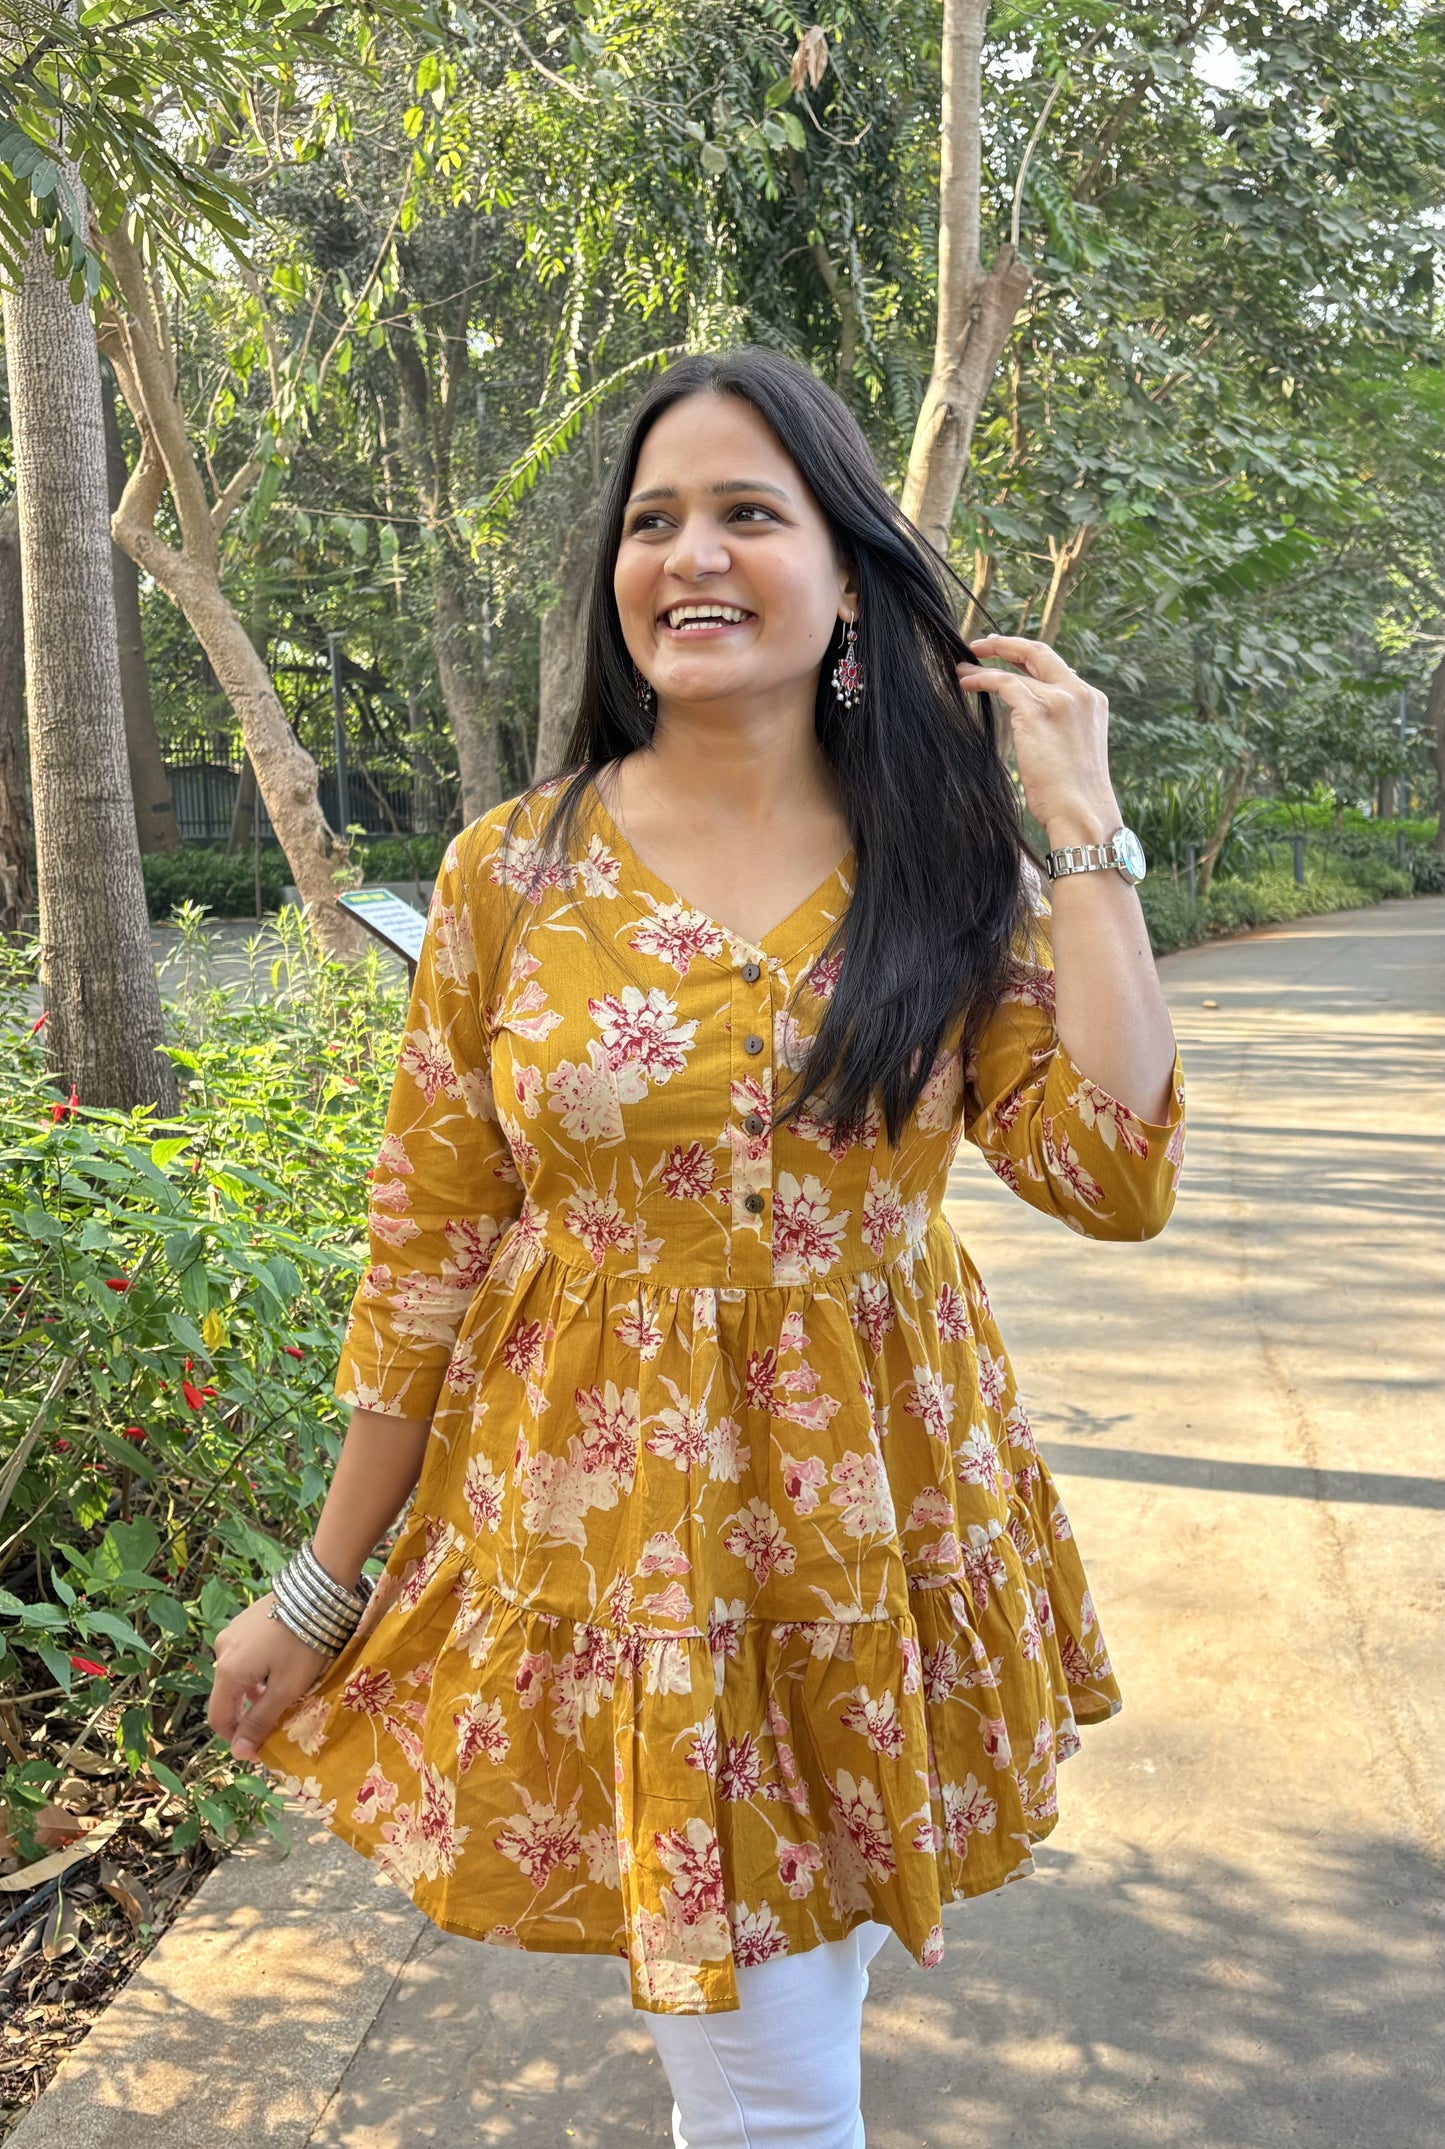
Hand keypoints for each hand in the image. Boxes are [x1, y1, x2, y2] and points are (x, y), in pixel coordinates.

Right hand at [207, 1593, 334, 1761]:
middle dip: (249, 1712)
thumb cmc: (304, 1643)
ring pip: (238, 1674)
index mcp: (228, 1671)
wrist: (317, 1589)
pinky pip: (244, 1655)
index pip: (219, 1718)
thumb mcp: (286, 1688)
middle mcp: (222, 1650)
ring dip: (256, 1689)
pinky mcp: (245, 1620)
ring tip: (285, 1690)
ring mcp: (232, 1631)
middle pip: (228, 1695)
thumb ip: (260, 1720)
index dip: (236, 1738)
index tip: (260, 1748)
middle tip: (279, 1718)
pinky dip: (258, 1668)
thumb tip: (238, 1753)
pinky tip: (282, 1665)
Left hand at [956, 634, 1119, 843]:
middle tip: (981, 645)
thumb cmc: (1074, 796)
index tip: (1011, 655)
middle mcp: (1080, 693)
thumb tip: (1033, 724)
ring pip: (1016, 670)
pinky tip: (965, 684)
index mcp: (1092, 702)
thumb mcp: (1073, 752)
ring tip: (961, 669)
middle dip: (1008, 644)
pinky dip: (981, 680)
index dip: (1031, 660)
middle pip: (1040, 653)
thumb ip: (1059, 728)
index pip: (1058, 669)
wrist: (1082, 812)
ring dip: (985, 666)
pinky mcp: (1037, 711)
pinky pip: (1003, 683)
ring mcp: (1060, 699)